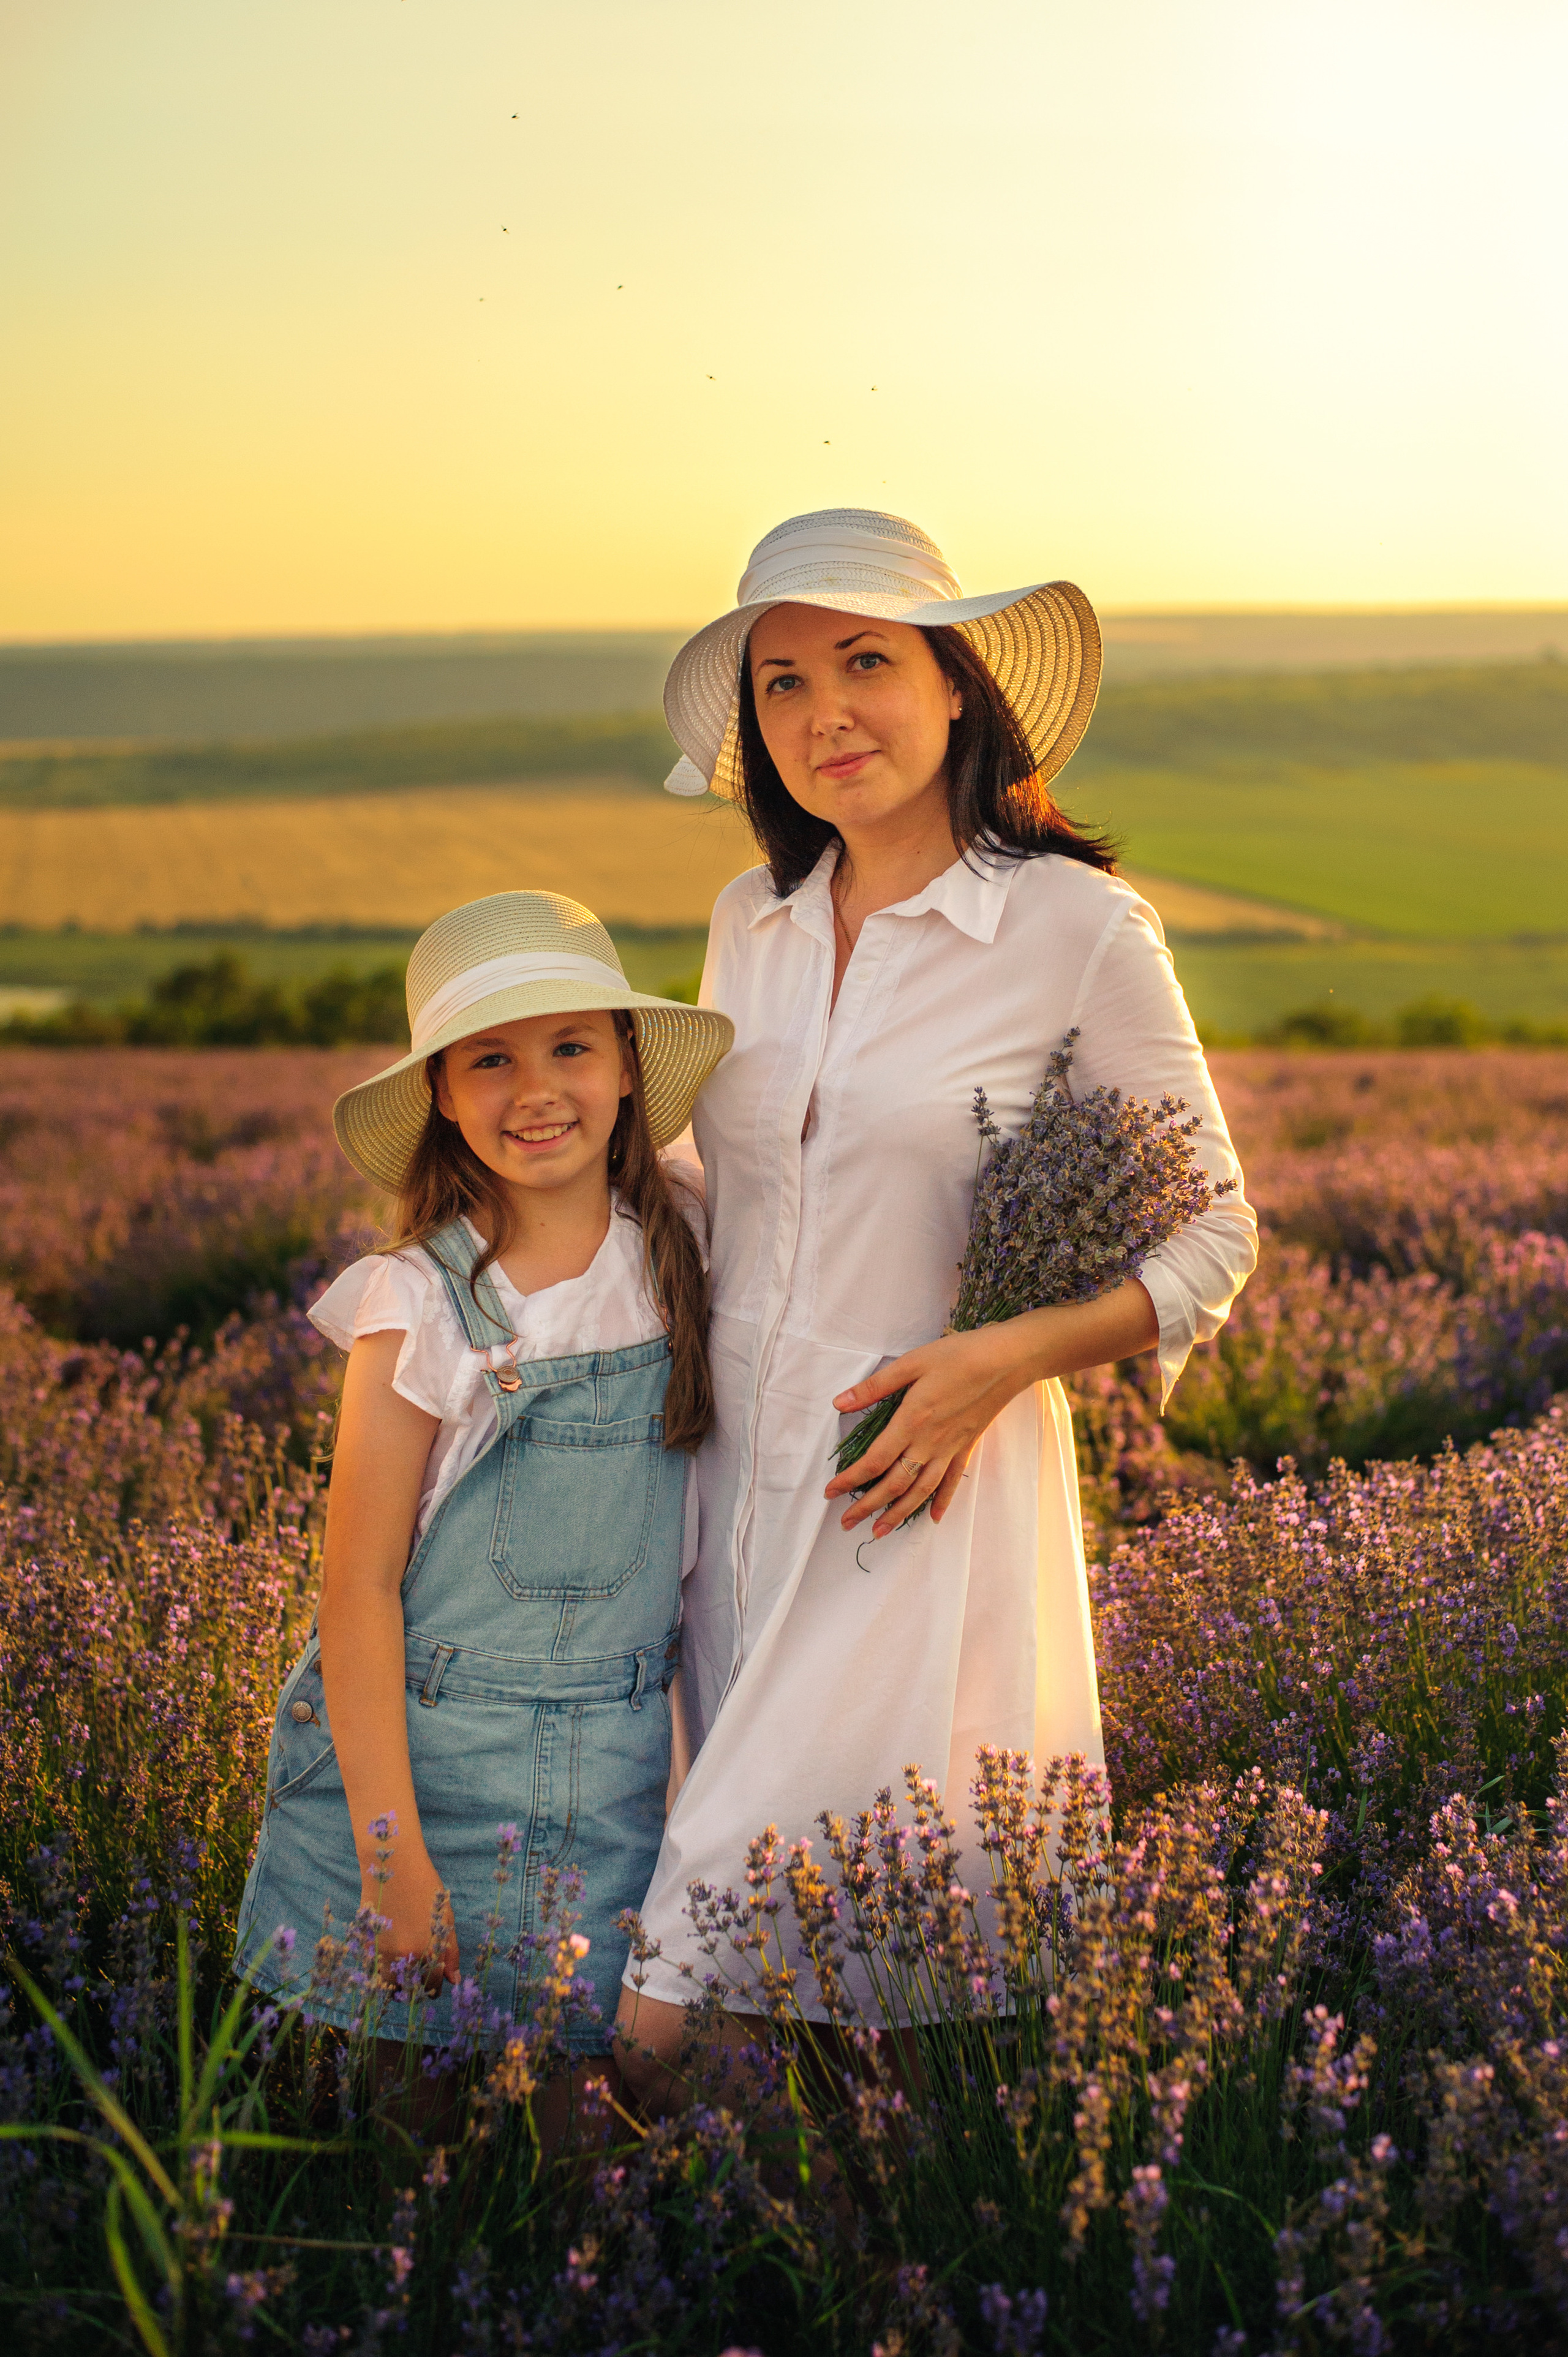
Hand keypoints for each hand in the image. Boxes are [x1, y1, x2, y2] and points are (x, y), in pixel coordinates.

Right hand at [363, 1846, 458, 1997]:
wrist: (394, 1865)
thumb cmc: (426, 1887)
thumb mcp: (446, 1918)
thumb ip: (450, 1952)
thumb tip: (453, 1981)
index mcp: (427, 1951)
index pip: (432, 1987)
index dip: (434, 1985)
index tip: (433, 1979)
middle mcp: (404, 1956)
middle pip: (408, 1990)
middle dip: (414, 1985)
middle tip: (417, 1971)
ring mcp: (382, 1951)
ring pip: (389, 1983)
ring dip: (396, 1979)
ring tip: (402, 1963)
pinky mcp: (366, 1944)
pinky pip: (374, 1968)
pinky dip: (381, 1966)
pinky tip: (390, 1949)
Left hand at [826, 1323, 1043, 1540]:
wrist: (1007, 1361)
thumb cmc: (958, 1356)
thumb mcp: (912, 1362)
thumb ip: (875, 1386)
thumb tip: (839, 1403)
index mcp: (912, 1421)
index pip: (875, 1460)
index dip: (850, 1479)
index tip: (830, 1492)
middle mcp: (929, 1442)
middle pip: (895, 1484)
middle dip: (868, 1506)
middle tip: (847, 1523)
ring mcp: (950, 1448)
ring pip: (921, 1490)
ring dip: (898, 1514)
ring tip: (879, 1532)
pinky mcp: (967, 1447)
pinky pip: (952, 1481)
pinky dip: (942, 1502)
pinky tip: (933, 1518)